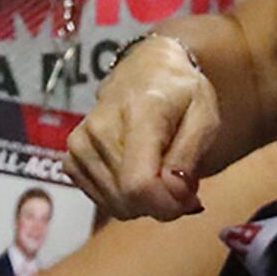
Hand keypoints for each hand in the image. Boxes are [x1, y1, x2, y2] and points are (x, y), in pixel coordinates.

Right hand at [68, 29, 232, 221]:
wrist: (145, 69)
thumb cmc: (179, 93)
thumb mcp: (204, 116)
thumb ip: (189, 157)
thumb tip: (173, 194)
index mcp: (138, 113)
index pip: (138, 183)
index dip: (166, 206)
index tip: (189, 199)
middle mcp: (100, 128)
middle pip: (127, 199)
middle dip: (162, 203)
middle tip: (180, 182)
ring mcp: (81, 144)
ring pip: (115, 205)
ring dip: (144, 201)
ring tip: (160, 171)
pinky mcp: (72, 158)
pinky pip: (101, 200)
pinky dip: (124, 197)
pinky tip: (138, 173)